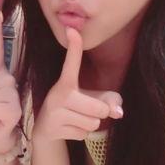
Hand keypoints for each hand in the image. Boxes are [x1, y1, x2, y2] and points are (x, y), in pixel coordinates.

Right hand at [34, 27, 122, 144]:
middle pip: (99, 109)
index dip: (74, 48)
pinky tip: (69, 128)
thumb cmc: (74, 109)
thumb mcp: (92, 100)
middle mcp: (58, 94)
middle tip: (86, 111)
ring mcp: (55, 112)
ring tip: (75, 120)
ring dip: (90, 124)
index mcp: (66, 82)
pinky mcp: (54, 128)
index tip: (72, 30)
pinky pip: (83, 134)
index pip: (72, 63)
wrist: (46, 130)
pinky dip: (81, 134)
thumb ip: (110, 100)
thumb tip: (118, 112)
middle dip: (100, 113)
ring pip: (93, 123)